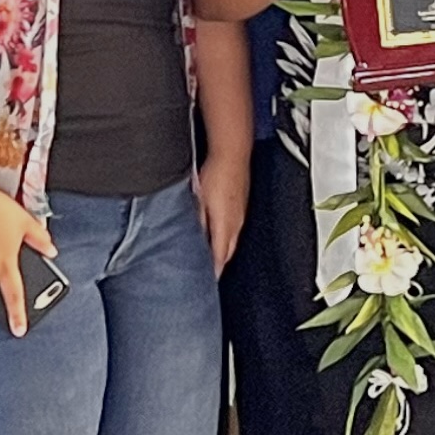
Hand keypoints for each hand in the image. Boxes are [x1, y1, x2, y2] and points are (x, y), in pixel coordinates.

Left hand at [197, 146, 248, 268]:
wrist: (232, 154)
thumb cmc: (216, 173)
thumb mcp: (199, 200)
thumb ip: (197, 222)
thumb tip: (192, 238)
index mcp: (225, 225)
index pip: (220, 256)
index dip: (214, 270)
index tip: (207, 281)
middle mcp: (236, 223)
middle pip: (228, 252)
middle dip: (218, 264)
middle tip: (208, 274)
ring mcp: (241, 215)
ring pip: (231, 241)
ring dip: (222, 251)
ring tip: (211, 258)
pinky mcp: (241, 207)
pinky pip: (234, 229)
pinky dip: (225, 237)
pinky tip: (217, 235)